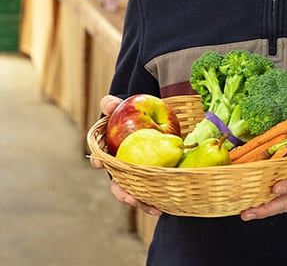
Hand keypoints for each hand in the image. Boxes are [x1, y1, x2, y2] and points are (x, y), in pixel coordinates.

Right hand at [90, 94, 162, 215]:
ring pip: (135, 192)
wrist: (146, 117)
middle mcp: (120, 167)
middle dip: (123, 193)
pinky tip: (163, 208)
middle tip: (130, 198)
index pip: (100, 157)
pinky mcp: (149, 176)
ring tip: (152, 208)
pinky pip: (152, 189)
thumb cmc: (130, 114)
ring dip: (142, 202)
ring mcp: (134, 174)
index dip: (99, 160)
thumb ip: (112, 104)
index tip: (99, 163)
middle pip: (118, 183)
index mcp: (109, 152)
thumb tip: (108, 103)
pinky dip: (156, 199)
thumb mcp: (122, 107)